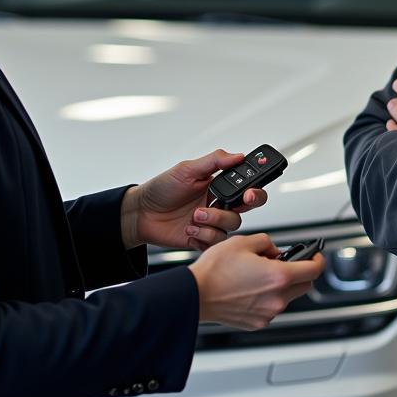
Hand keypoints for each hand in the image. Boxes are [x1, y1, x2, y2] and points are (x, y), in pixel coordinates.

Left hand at [121, 150, 267, 251]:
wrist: (141, 214)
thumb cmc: (161, 189)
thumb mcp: (186, 169)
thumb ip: (214, 161)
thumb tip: (238, 155)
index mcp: (218, 185)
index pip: (246, 184)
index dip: (255, 188)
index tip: (250, 190)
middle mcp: (218, 203)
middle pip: (247, 206)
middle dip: (245, 205)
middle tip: (234, 202)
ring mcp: (212, 222)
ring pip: (232, 224)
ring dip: (214, 220)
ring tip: (195, 216)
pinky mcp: (204, 239)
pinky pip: (217, 241)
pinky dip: (204, 235)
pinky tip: (190, 229)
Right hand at [188, 232, 324, 329]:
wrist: (195, 294)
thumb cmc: (215, 270)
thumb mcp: (243, 241)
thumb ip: (266, 243)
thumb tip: (274, 251)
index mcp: (278, 276)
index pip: (313, 269)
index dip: (318, 259)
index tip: (316, 254)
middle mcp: (277, 298)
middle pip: (304, 285)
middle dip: (300, 271)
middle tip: (286, 261)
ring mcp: (268, 313)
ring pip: (287, 297)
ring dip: (282, 284)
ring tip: (259, 273)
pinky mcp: (257, 322)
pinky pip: (271, 307)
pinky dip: (268, 296)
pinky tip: (250, 287)